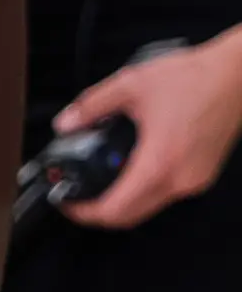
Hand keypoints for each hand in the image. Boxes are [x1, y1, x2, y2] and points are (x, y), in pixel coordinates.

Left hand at [55, 32, 241, 229]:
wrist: (237, 75)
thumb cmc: (195, 77)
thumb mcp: (132, 84)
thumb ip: (92, 105)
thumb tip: (65, 123)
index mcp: (159, 163)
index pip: (114, 210)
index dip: (83, 212)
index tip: (67, 202)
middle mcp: (179, 180)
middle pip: (129, 217)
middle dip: (98, 212)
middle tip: (78, 196)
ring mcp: (194, 181)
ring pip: (148, 208)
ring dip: (122, 202)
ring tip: (101, 181)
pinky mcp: (202, 175)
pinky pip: (166, 194)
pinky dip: (143, 190)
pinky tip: (132, 169)